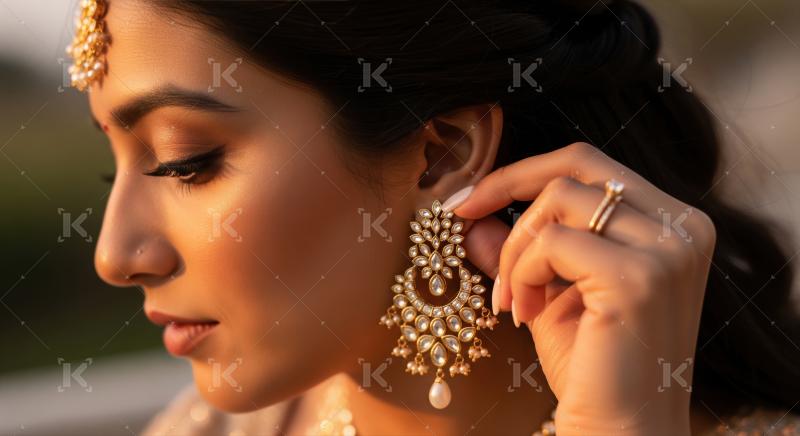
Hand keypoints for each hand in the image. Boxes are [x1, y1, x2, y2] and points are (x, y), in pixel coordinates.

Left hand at [452, 142, 715, 434]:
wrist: (621, 432)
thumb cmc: (593, 368)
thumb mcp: (550, 293)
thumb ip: (521, 250)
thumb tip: (474, 217)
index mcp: (674, 225)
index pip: (592, 165)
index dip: (526, 172)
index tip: (473, 197)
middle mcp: (683, 228)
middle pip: (578, 165)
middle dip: (509, 184)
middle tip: (464, 214)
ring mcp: (667, 251)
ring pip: (558, 201)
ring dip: (517, 250)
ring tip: (513, 299)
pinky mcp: (638, 278)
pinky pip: (551, 242)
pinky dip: (522, 273)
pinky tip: (523, 314)